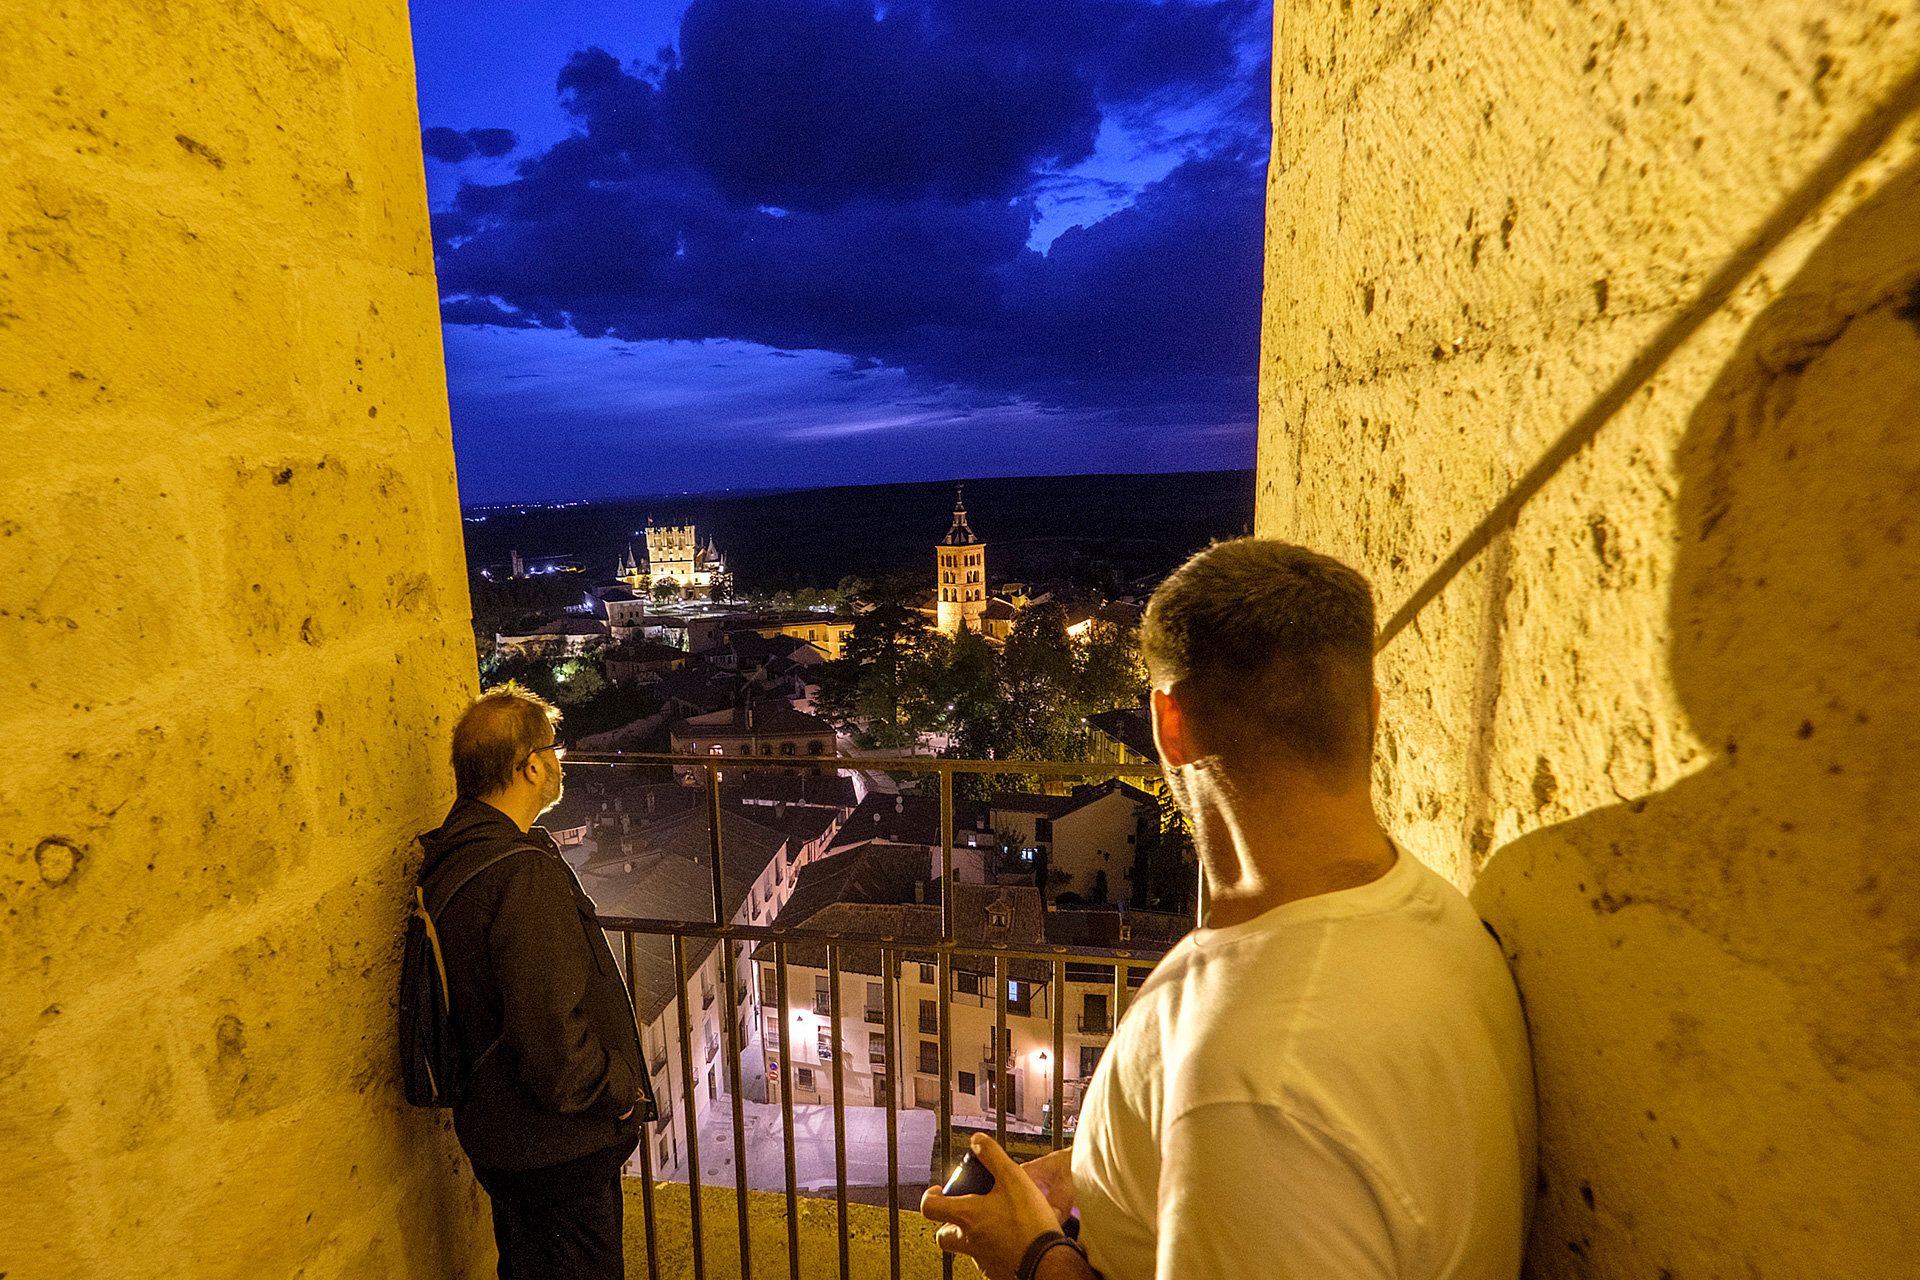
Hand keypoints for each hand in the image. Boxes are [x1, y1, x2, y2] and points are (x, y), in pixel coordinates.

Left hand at [920, 1135, 1067, 1279]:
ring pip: (966, 1248)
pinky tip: (1012, 1238)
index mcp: (967, 1216)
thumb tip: (977, 1141)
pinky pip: (988, 1259)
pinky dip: (994, 1248)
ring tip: (995, 1221)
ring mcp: (982, 1260)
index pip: (929, 1207)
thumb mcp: (1012, 1178)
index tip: (938, 1191)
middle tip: (963, 1211)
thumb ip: (992, 1156)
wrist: (1047, 1262)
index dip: (931, 1196)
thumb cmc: (1029, 1225)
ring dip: (974, 1235)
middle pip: (943, 1235)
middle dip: (948, 1223)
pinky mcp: (997, 1271)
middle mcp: (969, 1241)